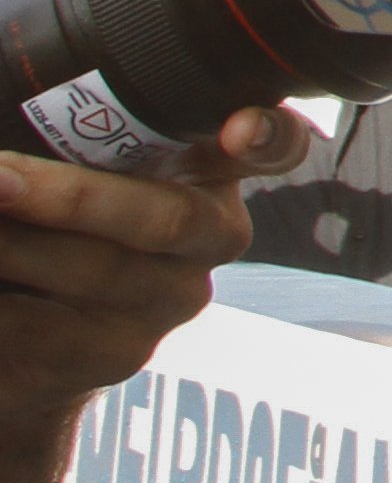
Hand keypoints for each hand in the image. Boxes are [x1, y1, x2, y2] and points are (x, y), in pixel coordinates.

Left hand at [0, 109, 307, 440]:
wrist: (33, 338)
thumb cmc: (54, 222)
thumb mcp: (83, 168)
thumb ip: (83, 144)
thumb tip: (19, 150)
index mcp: (209, 168)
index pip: (272, 147)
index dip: (268, 136)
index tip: (239, 129)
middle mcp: (212, 235)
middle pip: (163, 219)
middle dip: (68, 197)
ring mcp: (172, 300)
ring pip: (98, 273)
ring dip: (16, 249)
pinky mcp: (121, 354)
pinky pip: (52, 329)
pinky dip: (2, 303)